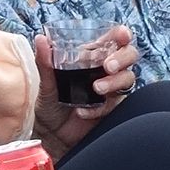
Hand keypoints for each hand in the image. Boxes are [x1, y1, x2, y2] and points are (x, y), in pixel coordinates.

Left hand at [31, 25, 137, 151]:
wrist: (51, 135)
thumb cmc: (50, 105)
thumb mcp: (46, 83)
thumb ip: (45, 62)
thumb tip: (41, 39)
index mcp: (92, 57)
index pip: (113, 40)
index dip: (122, 35)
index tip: (121, 36)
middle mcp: (105, 71)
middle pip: (129, 56)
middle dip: (122, 58)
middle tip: (108, 66)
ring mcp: (111, 90)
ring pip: (128, 79)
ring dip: (114, 82)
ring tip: (96, 88)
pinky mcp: (112, 109)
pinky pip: (115, 104)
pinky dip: (101, 107)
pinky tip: (82, 111)